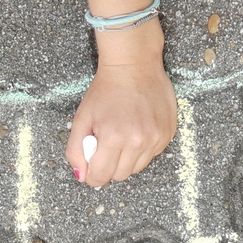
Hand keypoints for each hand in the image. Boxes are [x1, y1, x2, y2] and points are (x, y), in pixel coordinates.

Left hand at [65, 19, 176, 186]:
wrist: (134, 66)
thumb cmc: (106, 90)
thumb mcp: (82, 118)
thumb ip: (76, 150)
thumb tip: (81, 176)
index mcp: (114, 138)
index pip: (101, 176)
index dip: (93, 176)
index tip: (91, 169)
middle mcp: (138, 141)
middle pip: (120, 175)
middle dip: (109, 167)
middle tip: (105, 147)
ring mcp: (155, 138)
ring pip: (137, 168)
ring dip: (126, 159)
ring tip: (121, 137)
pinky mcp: (167, 134)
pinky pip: (151, 155)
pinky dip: (141, 149)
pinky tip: (135, 130)